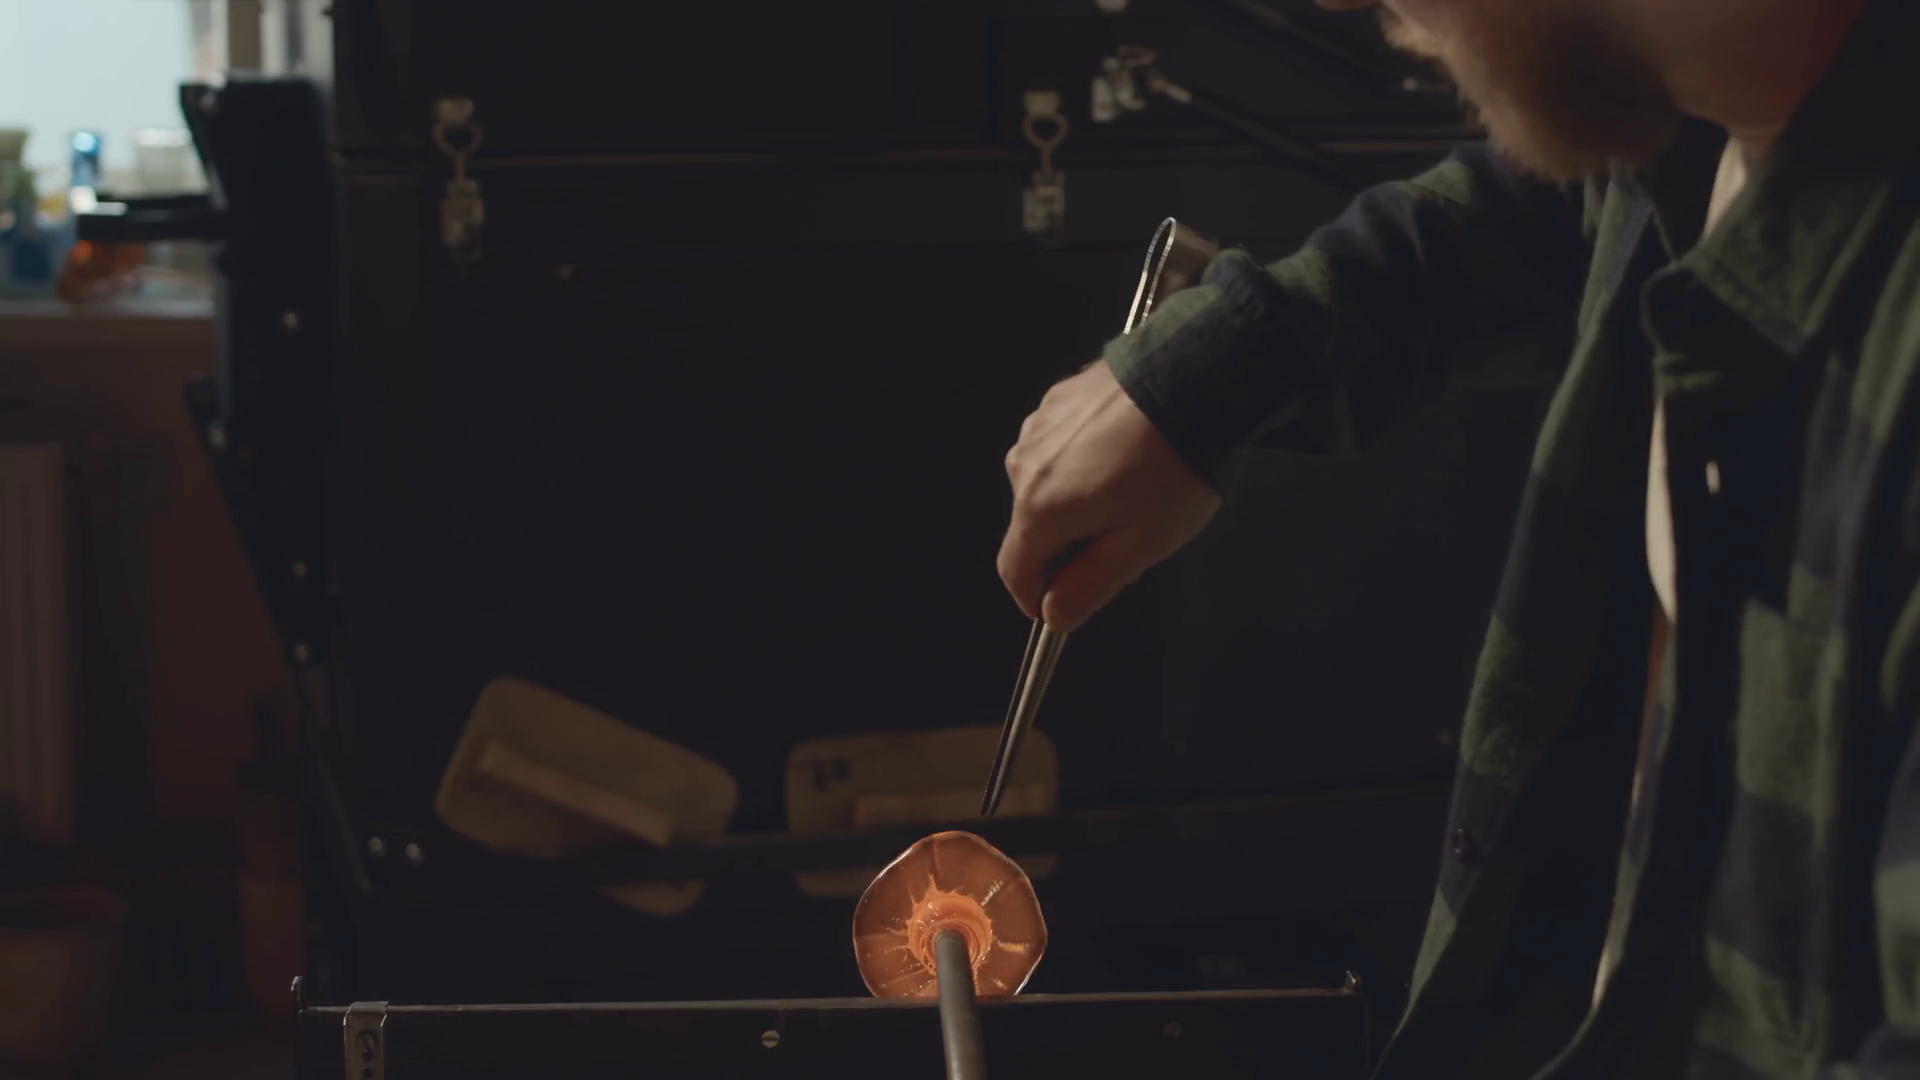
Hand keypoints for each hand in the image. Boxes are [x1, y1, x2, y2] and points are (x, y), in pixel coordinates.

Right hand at [997, 360, 1221, 631]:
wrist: (1196, 380)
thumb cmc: (1174, 466)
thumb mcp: (1141, 545)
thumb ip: (1090, 585)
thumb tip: (1054, 614)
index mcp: (1039, 508)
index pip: (1014, 571)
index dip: (1036, 597)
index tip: (1062, 605)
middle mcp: (1025, 465)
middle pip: (1032, 527)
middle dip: (1069, 543)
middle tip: (1127, 537)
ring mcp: (1040, 427)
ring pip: (1046, 484)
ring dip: (1077, 498)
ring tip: (1134, 488)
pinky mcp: (1059, 400)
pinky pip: (1060, 447)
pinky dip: (1084, 460)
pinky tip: (1127, 453)